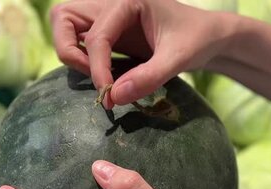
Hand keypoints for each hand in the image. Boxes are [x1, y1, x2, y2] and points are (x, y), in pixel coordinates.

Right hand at [49, 0, 237, 107]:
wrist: (207, 37)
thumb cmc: (196, 40)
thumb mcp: (178, 59)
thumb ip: (148, 78)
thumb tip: (114, 97)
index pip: (97, 35)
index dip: (97, 68)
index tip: (108, 96)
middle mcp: (110, 2)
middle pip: (63, 17)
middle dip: (70, 50)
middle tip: (98, 77)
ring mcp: (106, 15)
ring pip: (65, 25)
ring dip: (72, 52)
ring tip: (101, 76)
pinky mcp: (107, 30)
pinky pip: (79, 40)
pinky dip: (84, 58)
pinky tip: (108, 76)